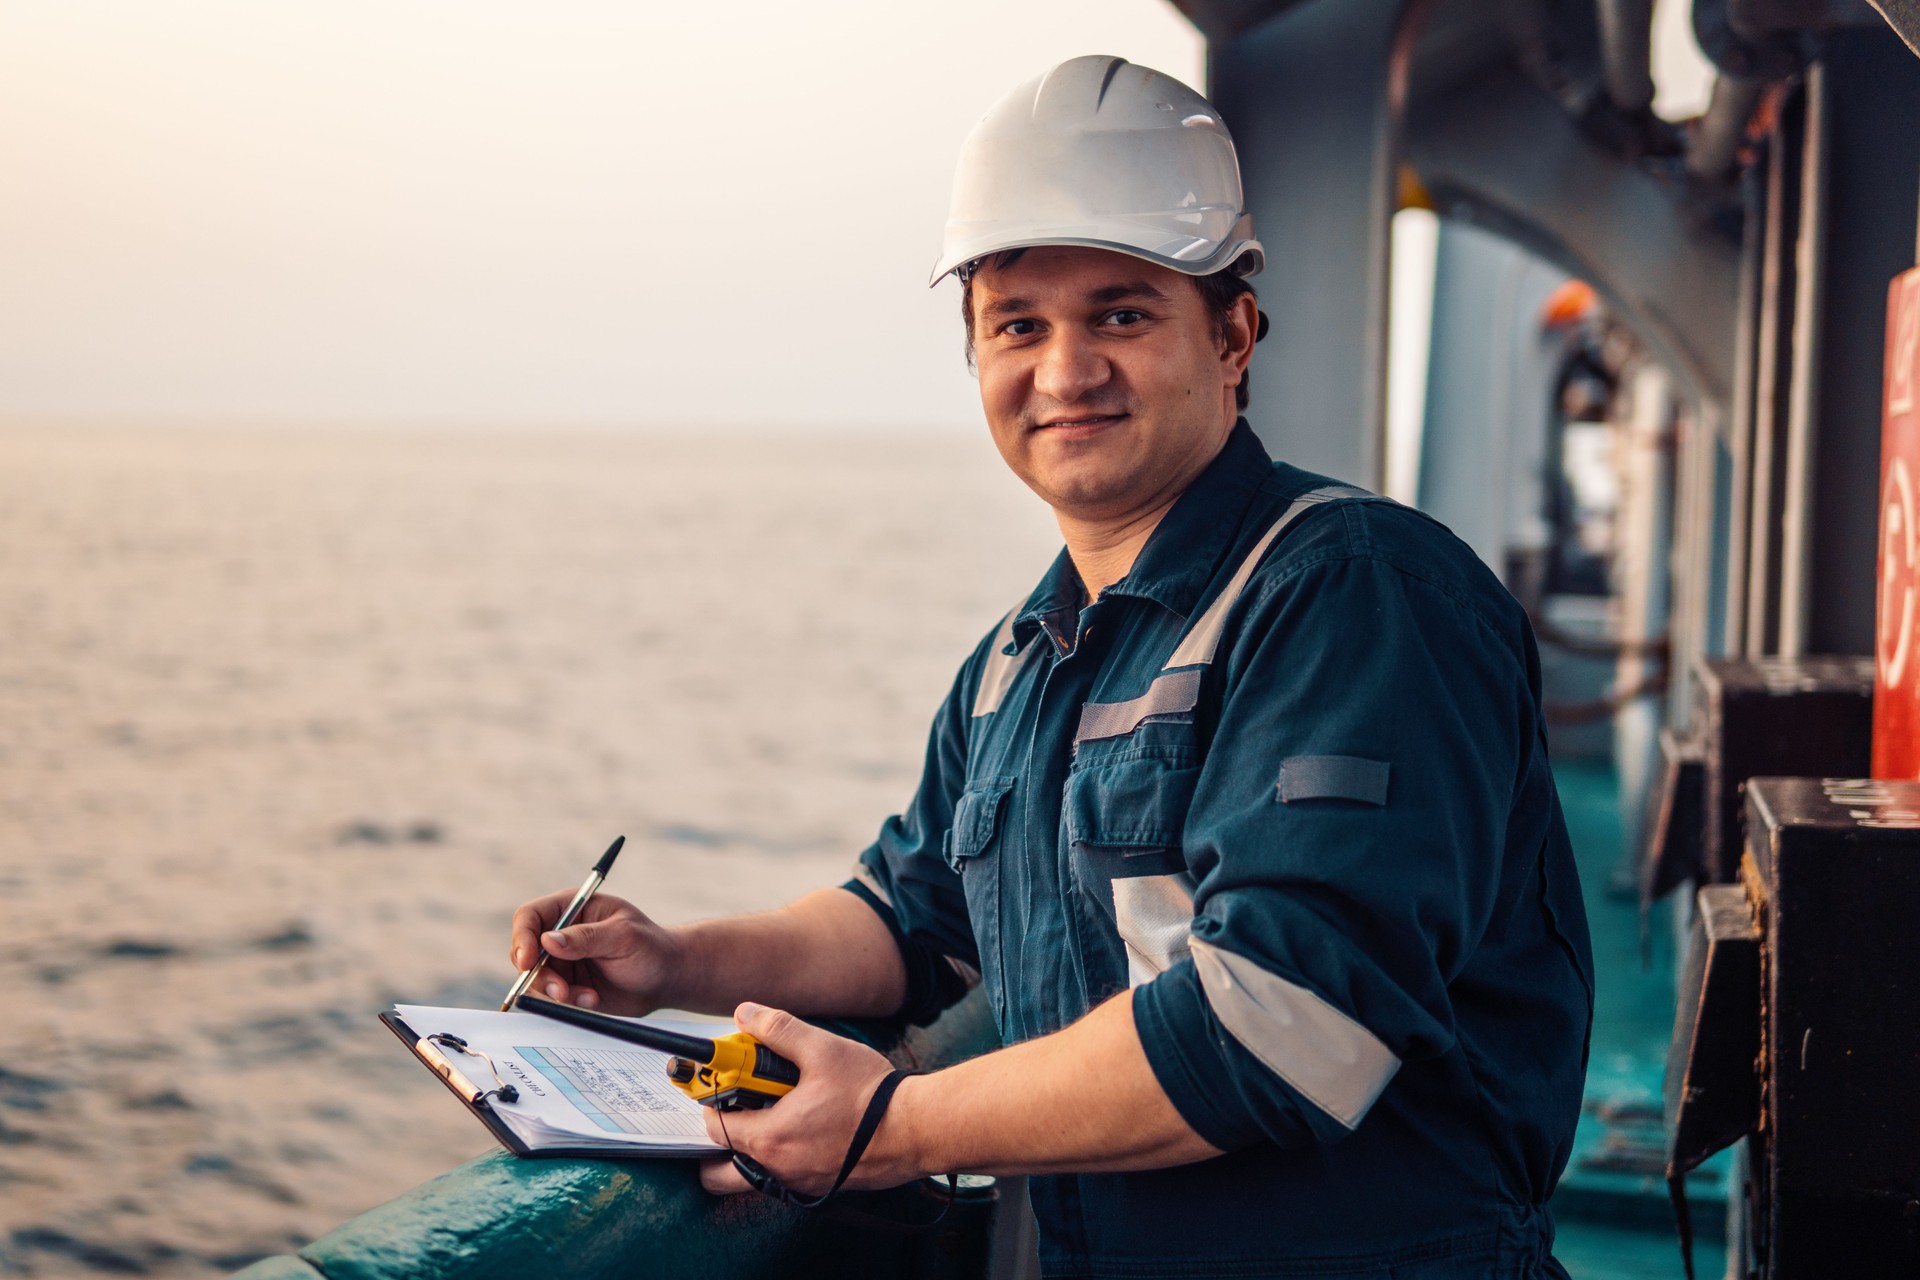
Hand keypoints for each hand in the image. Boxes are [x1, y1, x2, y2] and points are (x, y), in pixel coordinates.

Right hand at [507, 891, 678, 1014]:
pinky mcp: (567, 985)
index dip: (522, 937)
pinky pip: (550, 997)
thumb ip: (587, 937)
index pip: (530, 916)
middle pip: (525, 951)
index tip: (527, 961)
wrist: (666, 979)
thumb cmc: (650, 947)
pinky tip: (592, 1000)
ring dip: (553, 992)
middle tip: (560, 991)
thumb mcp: (623, 936)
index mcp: (572, 908)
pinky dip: (566, 1003)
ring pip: (535, 978)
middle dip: (538, 974)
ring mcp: (562, 961)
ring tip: (586, 997)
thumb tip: (548, 941)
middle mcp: (561, 933)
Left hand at [697, 1002, 919, 1196]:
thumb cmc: (871, 1094)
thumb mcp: (822, 1049)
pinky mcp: (818, 1188)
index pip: (714, 1127)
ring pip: (750, 1175)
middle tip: (742, 1104)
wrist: (917, 1129)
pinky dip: (779, 1154)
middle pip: (719, 1169)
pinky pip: (780, 1177)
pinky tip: (806, 1123)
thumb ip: (778, 1030)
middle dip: (720, 1138)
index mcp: (771, 1138)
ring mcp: (798, 1184)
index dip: (713, 1099)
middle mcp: (778, 1170)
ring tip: (776, 1110)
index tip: (727, 1079)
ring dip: (751, 1146)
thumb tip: (745, 1014)